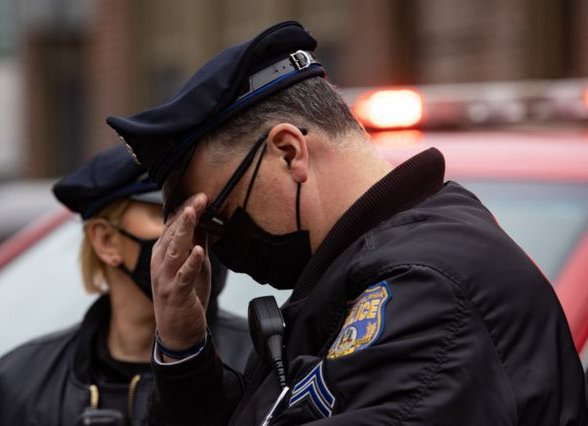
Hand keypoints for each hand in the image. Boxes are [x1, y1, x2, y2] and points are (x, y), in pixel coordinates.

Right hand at [151, 193, 210, 357]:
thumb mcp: (193, 265)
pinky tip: (198, 251)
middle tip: (200, 196)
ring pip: (174, 250)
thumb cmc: (185, 295)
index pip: (173, 225)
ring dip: (183, 230)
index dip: (186, 209)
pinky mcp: (175, 293)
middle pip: (172, 233)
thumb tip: (206, 220)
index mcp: (164, 253)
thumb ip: (196, 243)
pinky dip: (190, 263)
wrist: (177, 331)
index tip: (201, 195)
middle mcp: (161, 262)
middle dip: (186, 213)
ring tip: (193, 214)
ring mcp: (166, 278)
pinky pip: (182, 276)